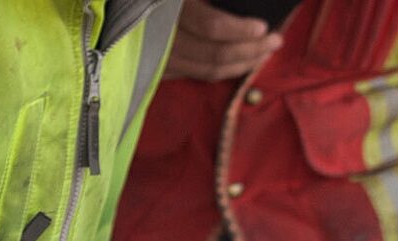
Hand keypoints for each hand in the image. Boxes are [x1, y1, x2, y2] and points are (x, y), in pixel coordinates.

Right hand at [165, 0, 282, 81]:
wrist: (121, 8)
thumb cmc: (160, 1)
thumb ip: (210, 4)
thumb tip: (234, 3)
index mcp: (172, 11)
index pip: (212, 27)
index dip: (240, 30)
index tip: (262, 27)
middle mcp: (165, 38)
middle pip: (215, 55)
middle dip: (251, 50)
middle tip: (275, 40)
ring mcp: (161, 57)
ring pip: (208, 70)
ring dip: (242, 64)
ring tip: (265, 52)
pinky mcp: (160, 68)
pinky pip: (196, 75)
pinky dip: (222, 71)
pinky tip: (240, 63)